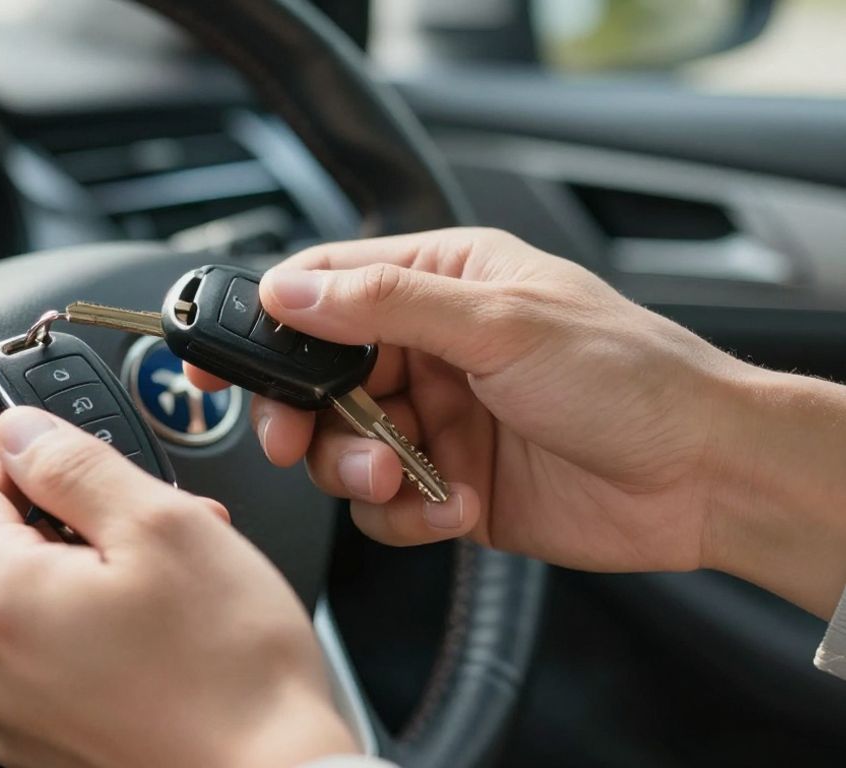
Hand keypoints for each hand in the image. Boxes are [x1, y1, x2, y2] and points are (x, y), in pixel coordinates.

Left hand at [0, 407, 357, 767]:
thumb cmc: (234, 673)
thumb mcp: (162, 524)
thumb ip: (74, 464)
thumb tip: (18, 433)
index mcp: (0, 603)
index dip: (24, 460)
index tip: (79, 460)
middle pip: (11, 555)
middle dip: (86, 524)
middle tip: (168, 526)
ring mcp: (18, 721)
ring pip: (45, 610)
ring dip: (104, 580)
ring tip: (185, 588)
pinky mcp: (52, 751)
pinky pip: (62, 667)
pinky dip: (106, 638)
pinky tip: (171, 639)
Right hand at [190, 228, 750, 574]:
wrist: (703, 477)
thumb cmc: (630, 377)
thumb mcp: (500, 323)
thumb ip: (387, 305)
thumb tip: (294, 292)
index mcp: (443, 282)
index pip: (326, 288)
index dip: (268, 323)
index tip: (222, 359)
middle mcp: (431, 350)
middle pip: (318, 381)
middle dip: (303, 419)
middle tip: (295, 440)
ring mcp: (438, 421)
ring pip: (343, 451)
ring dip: (359, 472)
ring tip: (402, 480)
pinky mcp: (450, 487)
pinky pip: (388, 509)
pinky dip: (410, 516)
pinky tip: (459, 507)